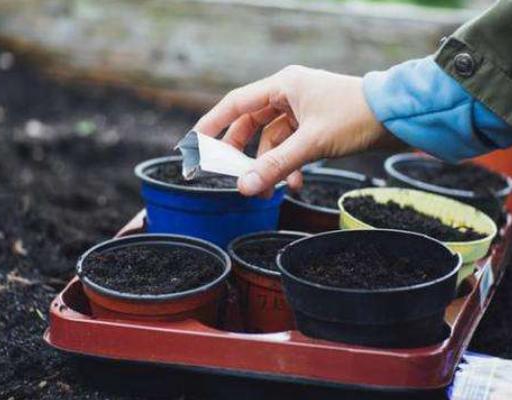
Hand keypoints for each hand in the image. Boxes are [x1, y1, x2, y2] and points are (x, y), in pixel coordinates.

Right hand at [193, 65, 395, 195]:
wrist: (399, 117)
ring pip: (270, 140)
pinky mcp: (313, 126)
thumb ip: (275, 165)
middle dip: (241, 154)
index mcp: (283, 86)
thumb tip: (244, 187)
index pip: (235, 104)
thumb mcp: (312, 143)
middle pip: (250, 124)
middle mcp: (289, 94)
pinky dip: (287, 166)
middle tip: (232, 177)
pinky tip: (294, 183)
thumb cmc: (358, 116)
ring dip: (267, 165)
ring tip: (267, 191)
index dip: (211, 125)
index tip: (194, 145)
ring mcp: (301, 110)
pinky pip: (289, 147)